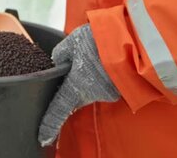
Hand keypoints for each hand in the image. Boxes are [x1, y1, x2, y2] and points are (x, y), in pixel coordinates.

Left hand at [38, 24, 119, 146]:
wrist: (132, 39)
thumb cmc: (98, 42)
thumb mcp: (71, 43)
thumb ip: (61, 54)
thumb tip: (58, 60)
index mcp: (75, 87)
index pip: (58, 110)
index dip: (49, 124)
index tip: (43, 137)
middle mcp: (91, 95)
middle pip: (74, 96)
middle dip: (70, 87)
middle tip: (69, 71)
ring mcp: (108, 92)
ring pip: (90, 87)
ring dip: (87, 76)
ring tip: (89, 55)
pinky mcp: (120, 86)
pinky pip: (104, 81)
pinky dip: (100, 72)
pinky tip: (101, 57)